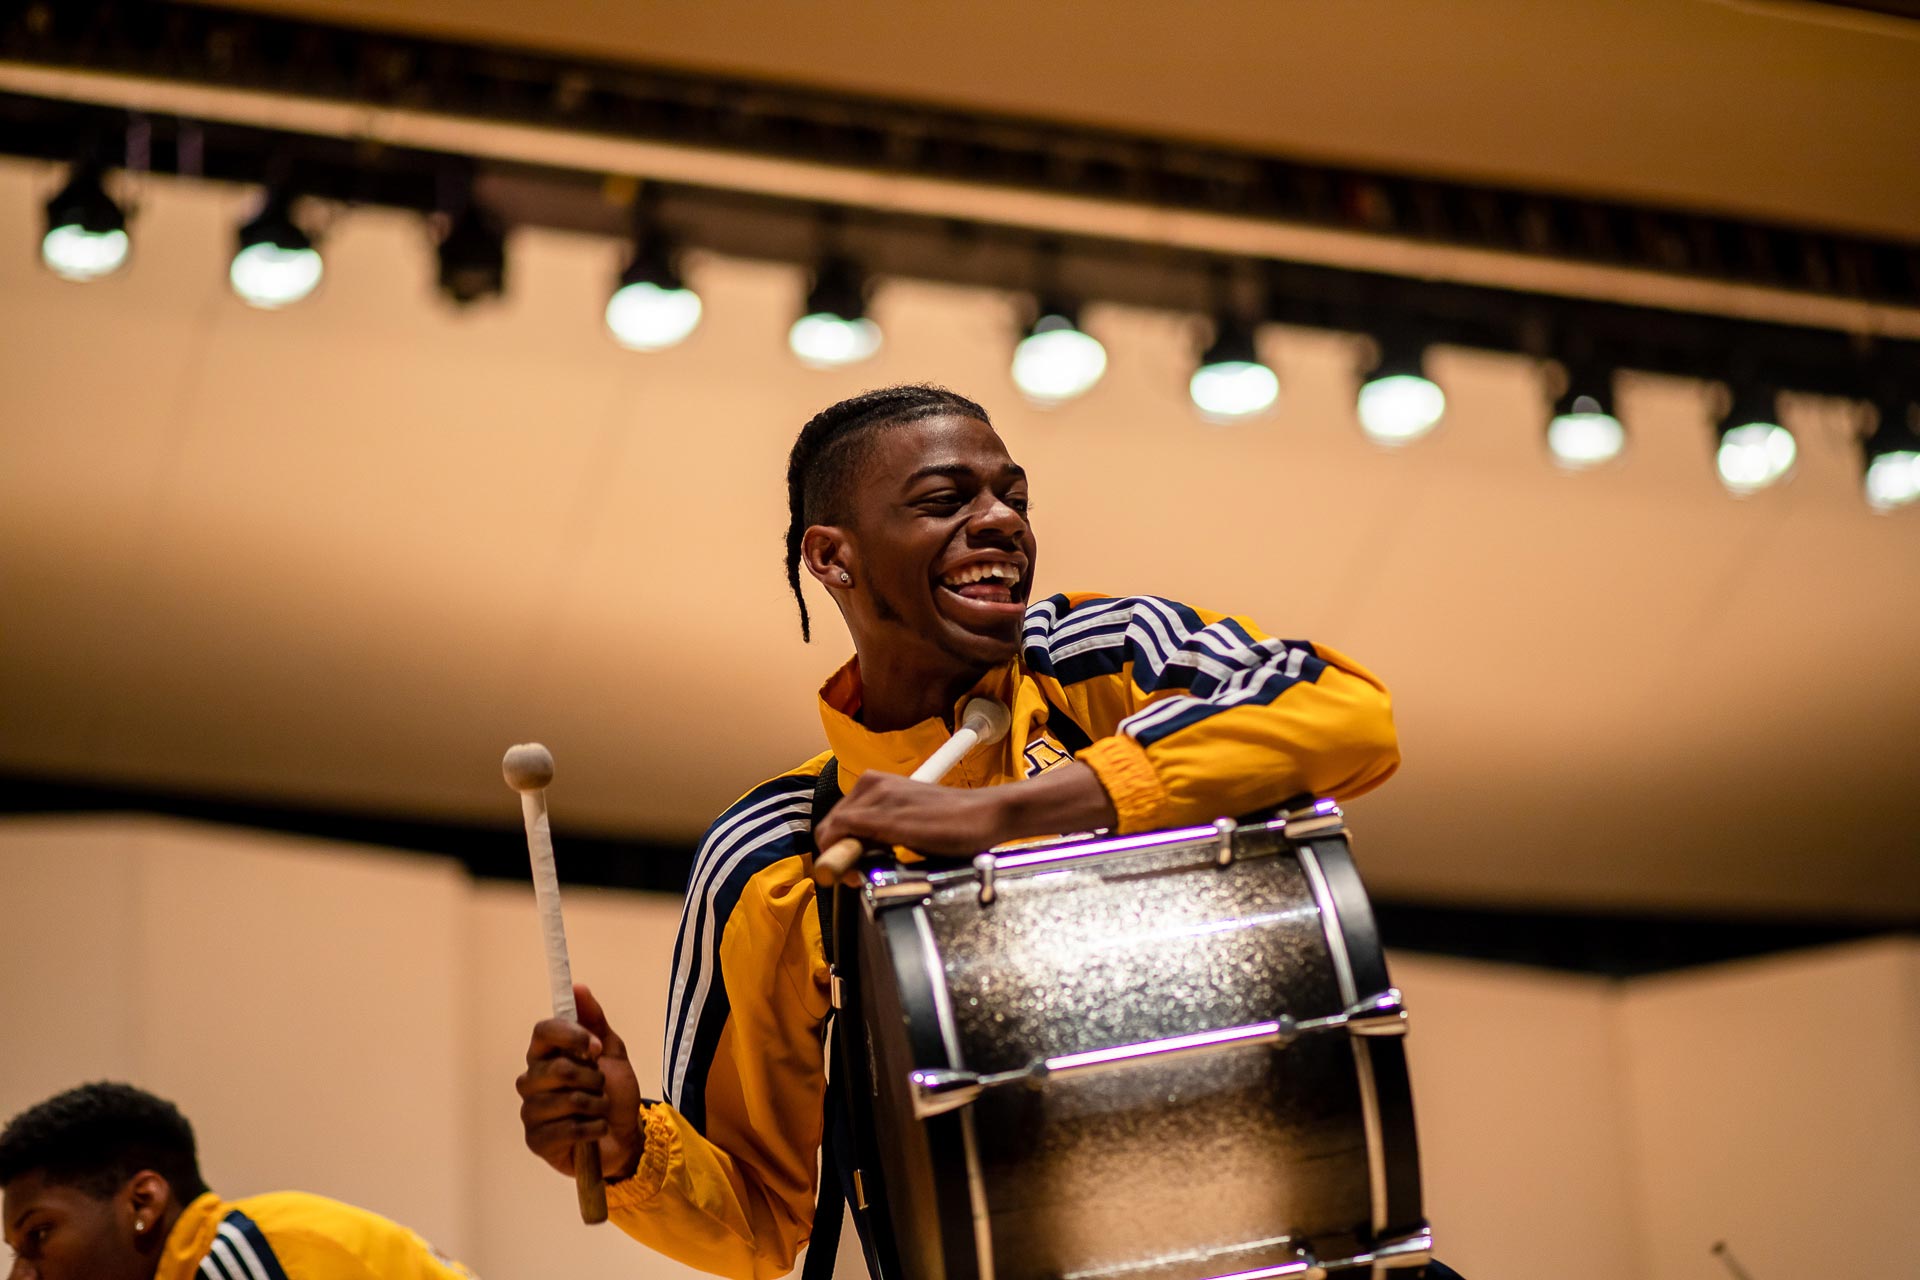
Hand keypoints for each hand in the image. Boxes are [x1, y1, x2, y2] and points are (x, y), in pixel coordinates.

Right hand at [516, 983, 643, 1182]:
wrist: (626, 1135)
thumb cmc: (614, 1092)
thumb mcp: (611, 1051)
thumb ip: (594, 1021)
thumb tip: (577, 987)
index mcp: (546, 1054)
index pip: (542, 1031)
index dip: (572, 1036)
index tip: (596, 1048)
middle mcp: (532, 1081)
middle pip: (557, 1068)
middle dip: (592, 1079)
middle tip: (601, 1087)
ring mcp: (531, 1112)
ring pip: (566, 1100)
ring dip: (596, 1105)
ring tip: (600, 1109)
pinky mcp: (536, 1141)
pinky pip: (566, 1129)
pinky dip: (592, 1129)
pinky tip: (596, 1129)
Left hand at [814, 763, 1117, 865]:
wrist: (987, 814)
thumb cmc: (955, 823)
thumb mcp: (907, 825)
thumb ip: (879, 836)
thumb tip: (857, 859)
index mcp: (877, 783)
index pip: (837, 819)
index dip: (837, 847)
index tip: (853, 867)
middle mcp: (873, 783)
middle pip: (830, 825)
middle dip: (837, 854)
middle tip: (859, 874)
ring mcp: (877, 796)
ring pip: (832, 830)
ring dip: (841, 857)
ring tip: (867, 871)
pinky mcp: (884, 814)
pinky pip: (841, 833)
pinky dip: (842, 855)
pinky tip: (864, 869)